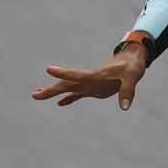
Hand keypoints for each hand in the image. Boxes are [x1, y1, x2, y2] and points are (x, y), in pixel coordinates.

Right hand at [31, 44, 148, 110]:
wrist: (133, 59)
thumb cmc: (133, 66)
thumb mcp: (133, 77)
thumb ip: (128, 91)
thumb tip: (124, 107)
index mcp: (96, 74)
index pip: (77, 74)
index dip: (63, 73)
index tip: (48, 69)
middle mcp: (89, 79)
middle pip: (66, 84)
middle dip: (51, 90)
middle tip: (35, 95)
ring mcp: (90, 84)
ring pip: (68, 88)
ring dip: (54, 92)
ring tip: (37, 95)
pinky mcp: (94, 88)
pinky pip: (78, 94)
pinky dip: (68, 99)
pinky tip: (59, 103)